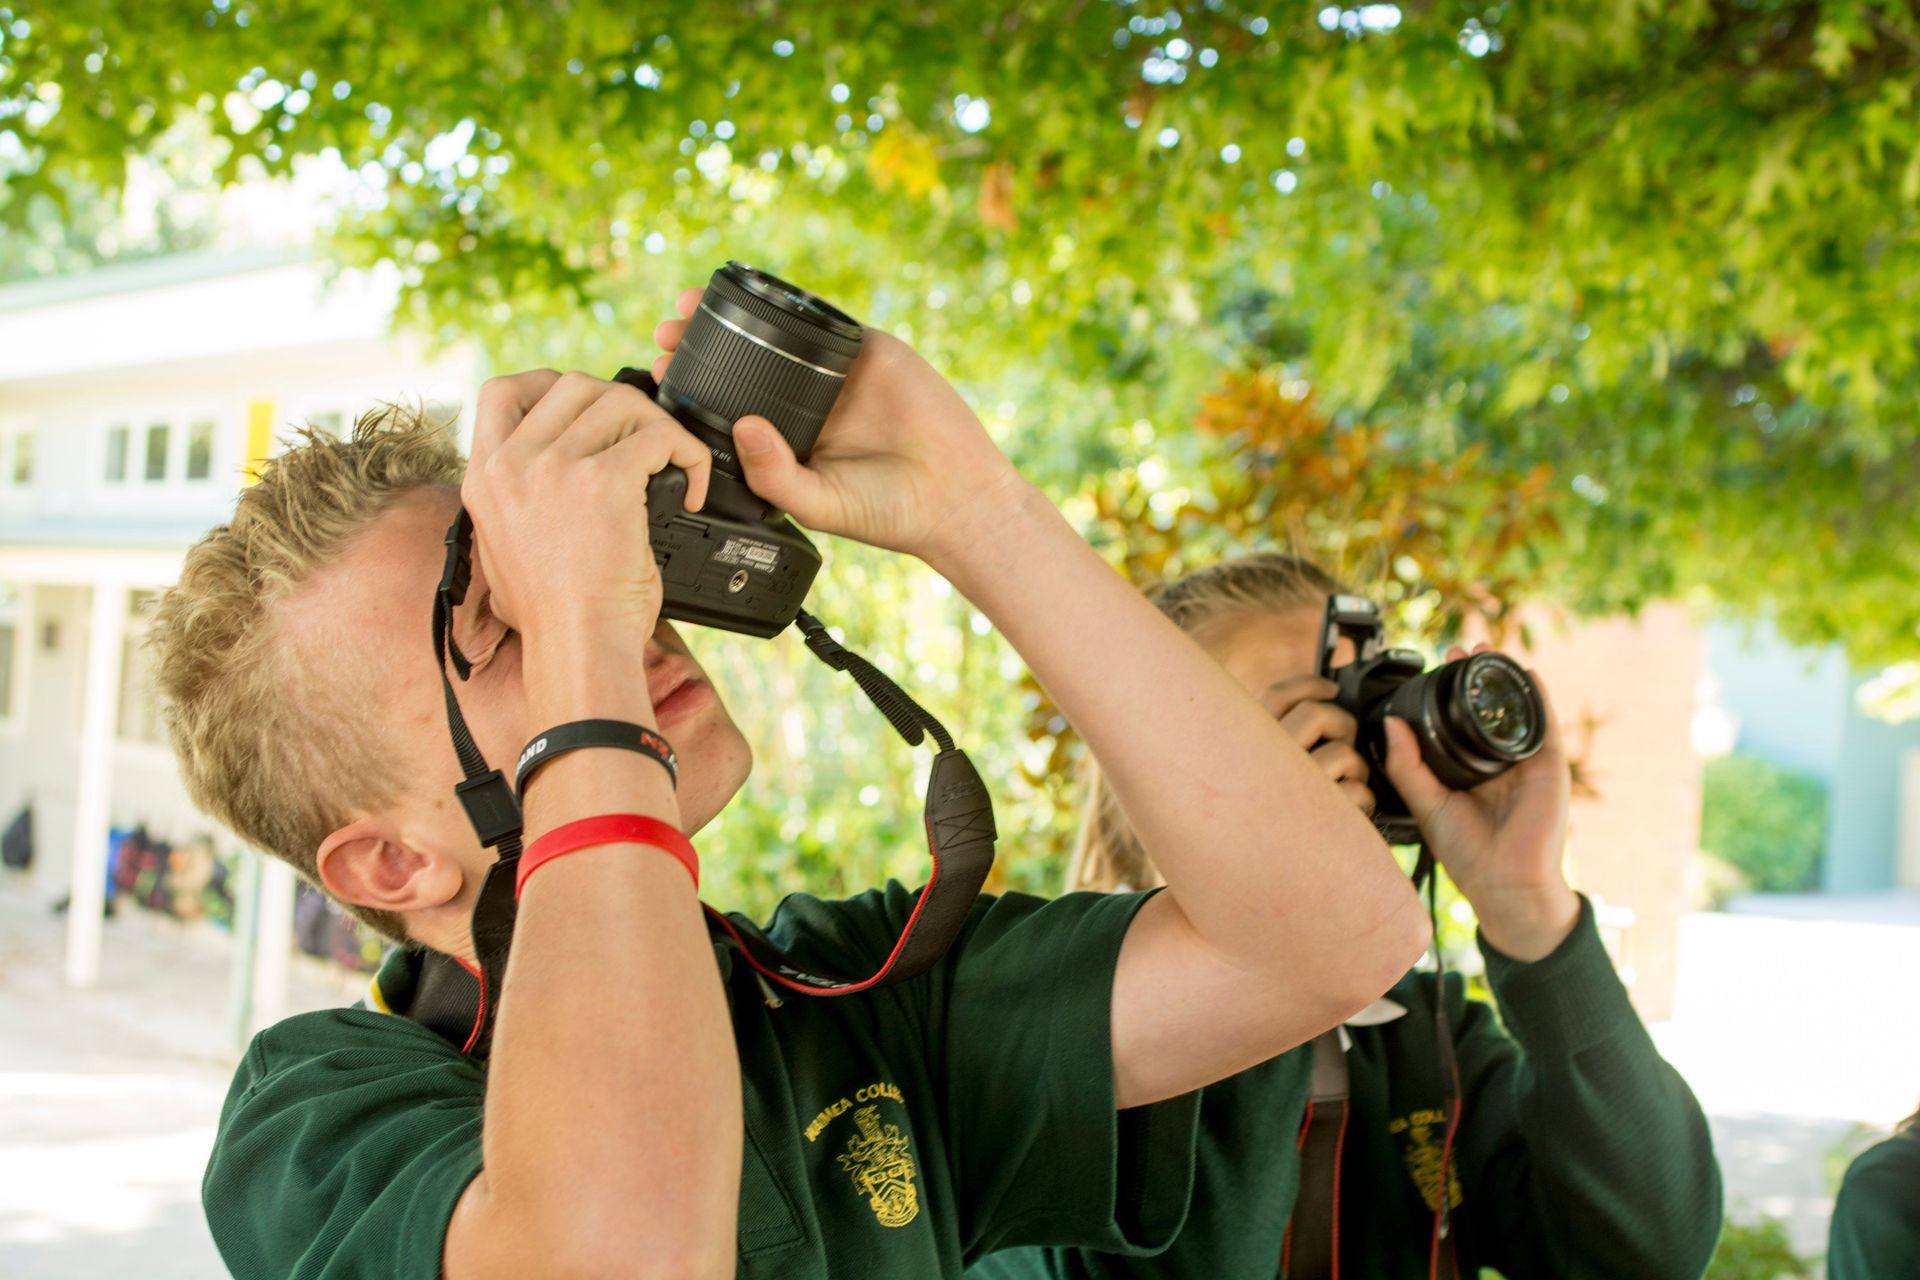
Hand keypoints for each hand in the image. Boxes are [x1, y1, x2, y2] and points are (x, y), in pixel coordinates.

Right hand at [461, 370, 712, 663]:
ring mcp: (553, 468)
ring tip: (673, 468)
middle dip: (622, 405)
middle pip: (574, 385)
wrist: (577, 650)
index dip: (550, 383)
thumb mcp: (503, 552)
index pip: (502, 390)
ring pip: (622, 403)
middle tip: (646, 444)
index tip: (588, 409)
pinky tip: (692, 492)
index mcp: (483, 476)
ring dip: (659, 428)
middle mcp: (512, 464)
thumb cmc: (555, 617)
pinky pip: (659, 436)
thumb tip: (534, 485)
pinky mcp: (602, 482)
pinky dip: (688, 456)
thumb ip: (513, 507)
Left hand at [651, 288, 1026, 565]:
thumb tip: (740, 426)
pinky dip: (790, 304)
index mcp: (785, 442)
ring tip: (688, 306)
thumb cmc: (887, 512)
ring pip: (774, 335)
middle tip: (663, 336)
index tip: (656, 376)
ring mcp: (834, 376)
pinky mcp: (868, 352)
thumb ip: (775, 473)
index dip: (692, 390)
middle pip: (740, 363)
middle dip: (699, 345)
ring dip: (732, 316)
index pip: (727, 407)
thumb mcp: (817, 503)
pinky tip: (755, 296)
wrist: (955, 497)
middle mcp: (802, 405)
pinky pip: (823, 321)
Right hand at [1259, 675, 1373, 815]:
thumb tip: (1310, 697)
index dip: (1309, 684)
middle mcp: (1262, 764)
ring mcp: (1290, 792)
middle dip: (1343, 723)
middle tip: (1345, 738)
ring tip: (1348, 784)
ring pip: (1341, 753)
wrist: (1257, 880)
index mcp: (1246, 746)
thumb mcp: (1258, 771)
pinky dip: (1364, 800)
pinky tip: (1351, 812)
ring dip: (1356, 767)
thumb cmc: (1261, 822)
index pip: (1277, 694)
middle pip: (1316, 714)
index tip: (1330, 687)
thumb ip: (1276, 735)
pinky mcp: (1318, 820)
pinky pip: (1357, 792)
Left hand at [1382, 650, 1578, 961]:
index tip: (1434, 666)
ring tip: (1486, 650)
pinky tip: (1526, 673)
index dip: (1448, 694)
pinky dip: (1537, 696)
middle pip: (1487, 709)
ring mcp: (1525, 763)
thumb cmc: (1468, 854)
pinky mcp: (1549, 767)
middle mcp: (1498, 764)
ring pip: (1515, 709)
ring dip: (1503, 677)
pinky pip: (1544, 724)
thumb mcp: (1427, 804)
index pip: (1458, 723)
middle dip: (1475, 677)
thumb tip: (1391, 723)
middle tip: (1456, 650)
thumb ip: (1407, 766)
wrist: (1505, 884)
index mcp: (1469, 771)